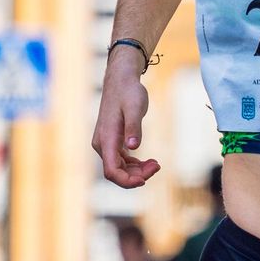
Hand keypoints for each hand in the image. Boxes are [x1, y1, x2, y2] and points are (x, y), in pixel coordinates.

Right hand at [92, 54, 160, 188]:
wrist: (121, 79)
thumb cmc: (128, 91)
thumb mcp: (135, 107)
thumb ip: (134, 127)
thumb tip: (133, 147)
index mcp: (106, 139)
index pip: (111, 171)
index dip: (127, 181)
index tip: (145, 179)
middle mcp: (102, 144)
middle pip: (116, 172)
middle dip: (137, 176)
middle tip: (157, 165)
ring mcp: (106, 143)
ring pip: (119, 168)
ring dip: (137, 171)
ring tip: (156, 164)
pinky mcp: (112, 141)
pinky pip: (121, 161)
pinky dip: (135, 164)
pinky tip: (149, 161)